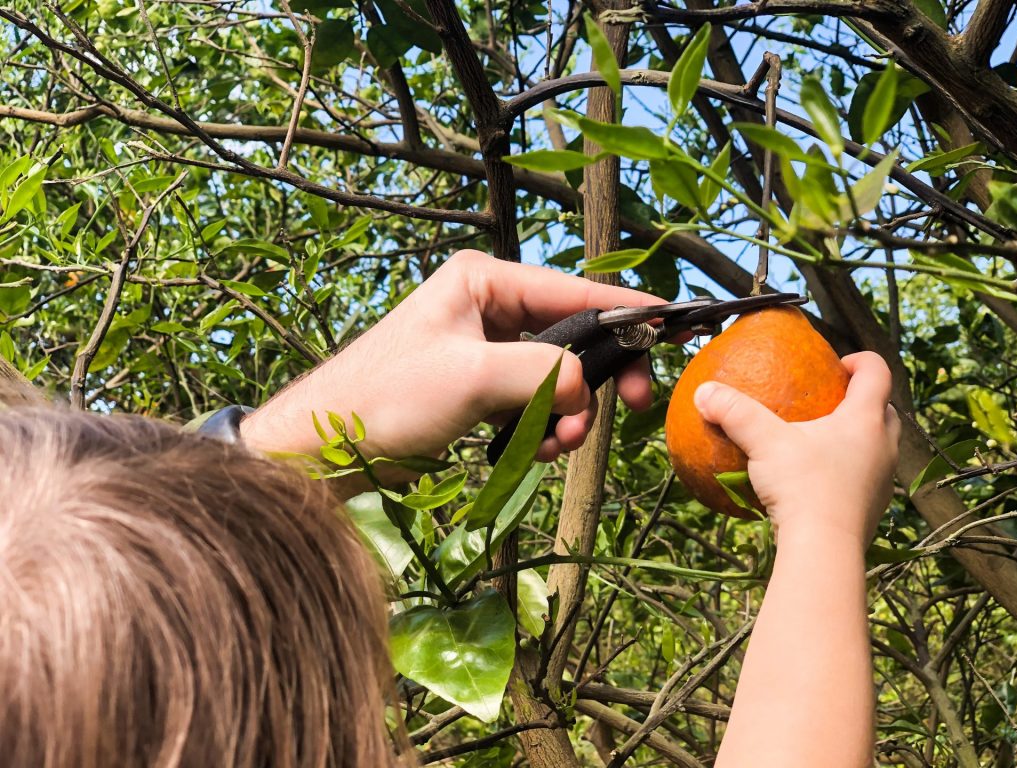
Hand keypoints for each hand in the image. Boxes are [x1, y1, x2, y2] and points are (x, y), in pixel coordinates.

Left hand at [241, 249, 687, 466]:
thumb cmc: (385, 397)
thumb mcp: (471, 376)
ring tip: (556, 443)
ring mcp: (483, 349)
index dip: (626, 308)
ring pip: (556, 376)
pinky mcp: (478, 387)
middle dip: (597, 377)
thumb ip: (541, 372)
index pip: (572, 289)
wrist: (328, 445)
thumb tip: (586, 386)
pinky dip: (541, 427)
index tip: (672, 323)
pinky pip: (532, 402)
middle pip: (572, 336)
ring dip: (566, 412)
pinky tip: (533, 449)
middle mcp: (487, 307)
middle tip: (632, 408)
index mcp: (483, 281)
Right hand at [692, 351, 899, 548]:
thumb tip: (703, 392)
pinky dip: (849, 470)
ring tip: (824, 440)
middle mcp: (884, 446)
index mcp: (865, 419)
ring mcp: (883, 480)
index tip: (836, 365)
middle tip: (831, 401)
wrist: (824, 550)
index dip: (861, 360)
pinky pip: (866, 478)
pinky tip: (818, 481)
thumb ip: (735, 412)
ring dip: (859, 437)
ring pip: (880, 446)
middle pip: (886, 410)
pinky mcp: (874, 508)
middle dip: (863, 401)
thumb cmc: (802, 487)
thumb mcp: (764, 442)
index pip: (877, 372)